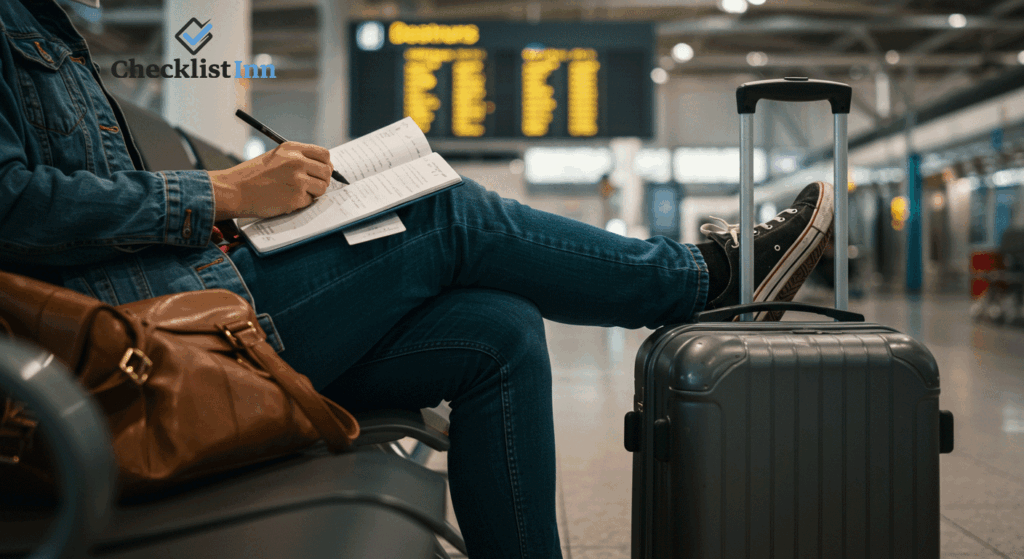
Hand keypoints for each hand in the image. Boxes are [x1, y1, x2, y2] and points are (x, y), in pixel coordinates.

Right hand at [209, 141, 332, 219]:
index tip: (321, 172)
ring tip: (296, 192)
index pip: (324, 154)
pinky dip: (301, 203)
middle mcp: (297, 161)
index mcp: (292, 149)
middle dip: (322, 180)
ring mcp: (297, 180)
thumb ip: (297, 158)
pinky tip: (286, 199)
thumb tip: (321, 167)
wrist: (235, 190)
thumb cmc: (253, 176)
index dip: (326, 165)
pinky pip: (310, 201)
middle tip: (311, 186)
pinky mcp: (296, 197)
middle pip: (327, 171)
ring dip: (313, 193)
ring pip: (322, 187)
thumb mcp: (276, 157)